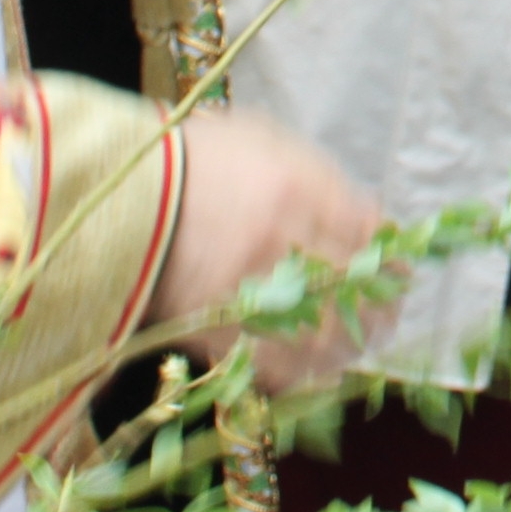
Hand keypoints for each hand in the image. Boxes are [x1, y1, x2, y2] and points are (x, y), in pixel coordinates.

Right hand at [156, 107, 381, 394]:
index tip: (400, 265)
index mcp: (296, 186)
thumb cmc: (187, 160)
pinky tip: (318, 371)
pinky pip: (275, 364)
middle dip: (381, 303)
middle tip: (388, 313)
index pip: (370, 231)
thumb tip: (365, 211)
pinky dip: (303, 372)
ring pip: (324, 331)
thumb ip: (313, 171)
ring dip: (351, 344)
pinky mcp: (216, 329)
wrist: (110, 196)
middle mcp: (280, 238)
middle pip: (355, 284)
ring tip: (359, 346)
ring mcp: (248, 287)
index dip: (392, 254)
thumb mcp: (257, 139)